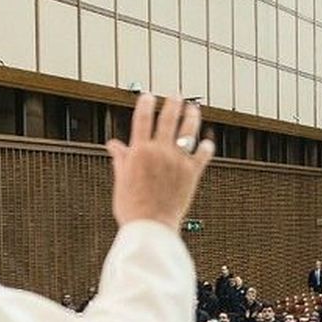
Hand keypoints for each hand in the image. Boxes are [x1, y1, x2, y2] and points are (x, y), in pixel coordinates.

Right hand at [106, 93, 214, 228]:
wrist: (151, 227)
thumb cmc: (132, 208)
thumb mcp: (121, 181)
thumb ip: (121, 159)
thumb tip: (114, 145)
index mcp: (139, 151)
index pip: (142, 119)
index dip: (146, 104)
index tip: (148, 96)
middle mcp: (159, 152)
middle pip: (168, 119)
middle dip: (173, 103)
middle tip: (176, 94)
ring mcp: (177, 161)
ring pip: (188, 131)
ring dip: (192, 117)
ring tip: (194, 108)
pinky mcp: (192, 173)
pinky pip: (202, 154)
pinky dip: (206, 147)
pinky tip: (207, 142)